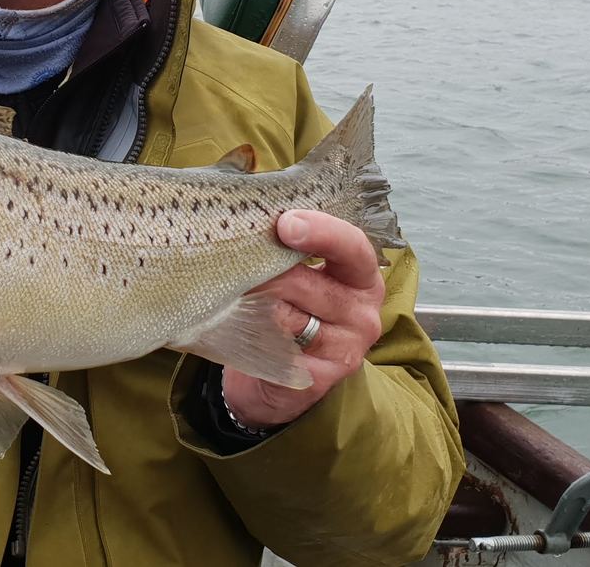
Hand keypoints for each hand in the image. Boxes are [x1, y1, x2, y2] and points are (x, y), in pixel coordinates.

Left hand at [221, 210, 385, 429]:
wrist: (273, 381)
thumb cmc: (284, 309)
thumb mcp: (297, 272)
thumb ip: (288, 244)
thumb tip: (250, 210)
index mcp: (362, 278)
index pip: (353, 247)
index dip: (321, 232)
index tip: (285, 224)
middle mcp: (363, 313)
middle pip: (302, 282)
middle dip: (258, 271)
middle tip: (227, 263)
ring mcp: (346, 349)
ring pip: (282, 316)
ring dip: (247, 304)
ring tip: (227, 297)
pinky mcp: (320, 379)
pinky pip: (275, 351)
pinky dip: (251, 338)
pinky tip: (240, 332)